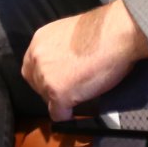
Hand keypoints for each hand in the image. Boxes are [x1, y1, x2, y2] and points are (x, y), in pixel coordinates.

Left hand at [20, 0, 147, 120]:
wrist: (116, 33)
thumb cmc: (102, 31)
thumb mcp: (68, 34)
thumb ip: (58, 50)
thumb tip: (62, 65)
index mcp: (40, 41)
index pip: (31, 67)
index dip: (46, 76)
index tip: (59, 79)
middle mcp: (37, 58)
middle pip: (37, 85)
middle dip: (52, 89)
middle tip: (71, 87)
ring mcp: (46, 77)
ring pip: (47, 99)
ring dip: (62, 99)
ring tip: (81, 92)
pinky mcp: (59, 93)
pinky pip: (59, 114)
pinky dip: (68, 114)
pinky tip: (78, 108)